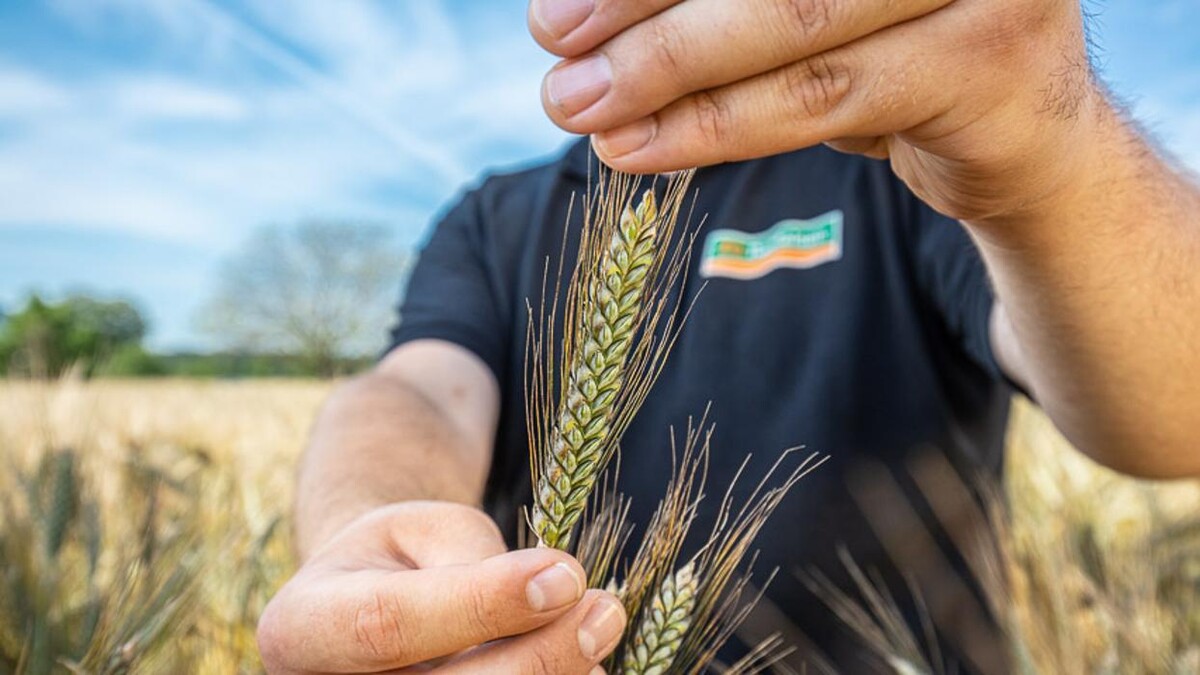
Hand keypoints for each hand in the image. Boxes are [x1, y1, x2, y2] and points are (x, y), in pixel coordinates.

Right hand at [257, 501, 624, 673]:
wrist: (366, 605)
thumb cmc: (401, 559)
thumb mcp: (423, 528)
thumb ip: (473, 558)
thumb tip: (555, 591)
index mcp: (303, 626)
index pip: (390, 623)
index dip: (483, 603)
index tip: (566, 575)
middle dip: (542, 655)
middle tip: (605, 608)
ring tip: (598, 629)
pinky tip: (580, 668)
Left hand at [531, 0, 1101, 221]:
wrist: (1024, 134)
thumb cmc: (891, 49)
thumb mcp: (805, 3)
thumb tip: (583, 9)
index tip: (558, 1)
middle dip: (644, 4)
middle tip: (553, 38)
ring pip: (792, 22)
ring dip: (667, 70)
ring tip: (577, 105)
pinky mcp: (990, 58)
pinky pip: (824, 96)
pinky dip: (719, 125)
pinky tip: (639, 147)